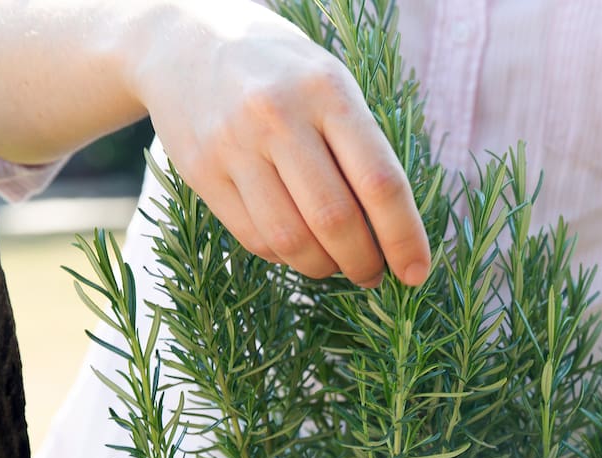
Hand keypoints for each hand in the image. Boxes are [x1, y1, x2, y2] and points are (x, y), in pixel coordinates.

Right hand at [131, 1, 429, 286]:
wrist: (184, 39)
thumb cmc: (281, 72)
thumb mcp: (331, 85)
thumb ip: (362, 148)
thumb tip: (394, 232)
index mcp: (328, 92)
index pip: (380, 182)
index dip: (404, 237)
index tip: (416, 272)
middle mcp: (280, 116)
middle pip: (335, 220)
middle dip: (364, 262)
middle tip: (373, 274)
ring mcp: (234, 144)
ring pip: (292, 239)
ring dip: (324, 267)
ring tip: (336, 263)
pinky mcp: (201, 170)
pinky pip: (254, 238)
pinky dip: (285, 256)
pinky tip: (297, 247)